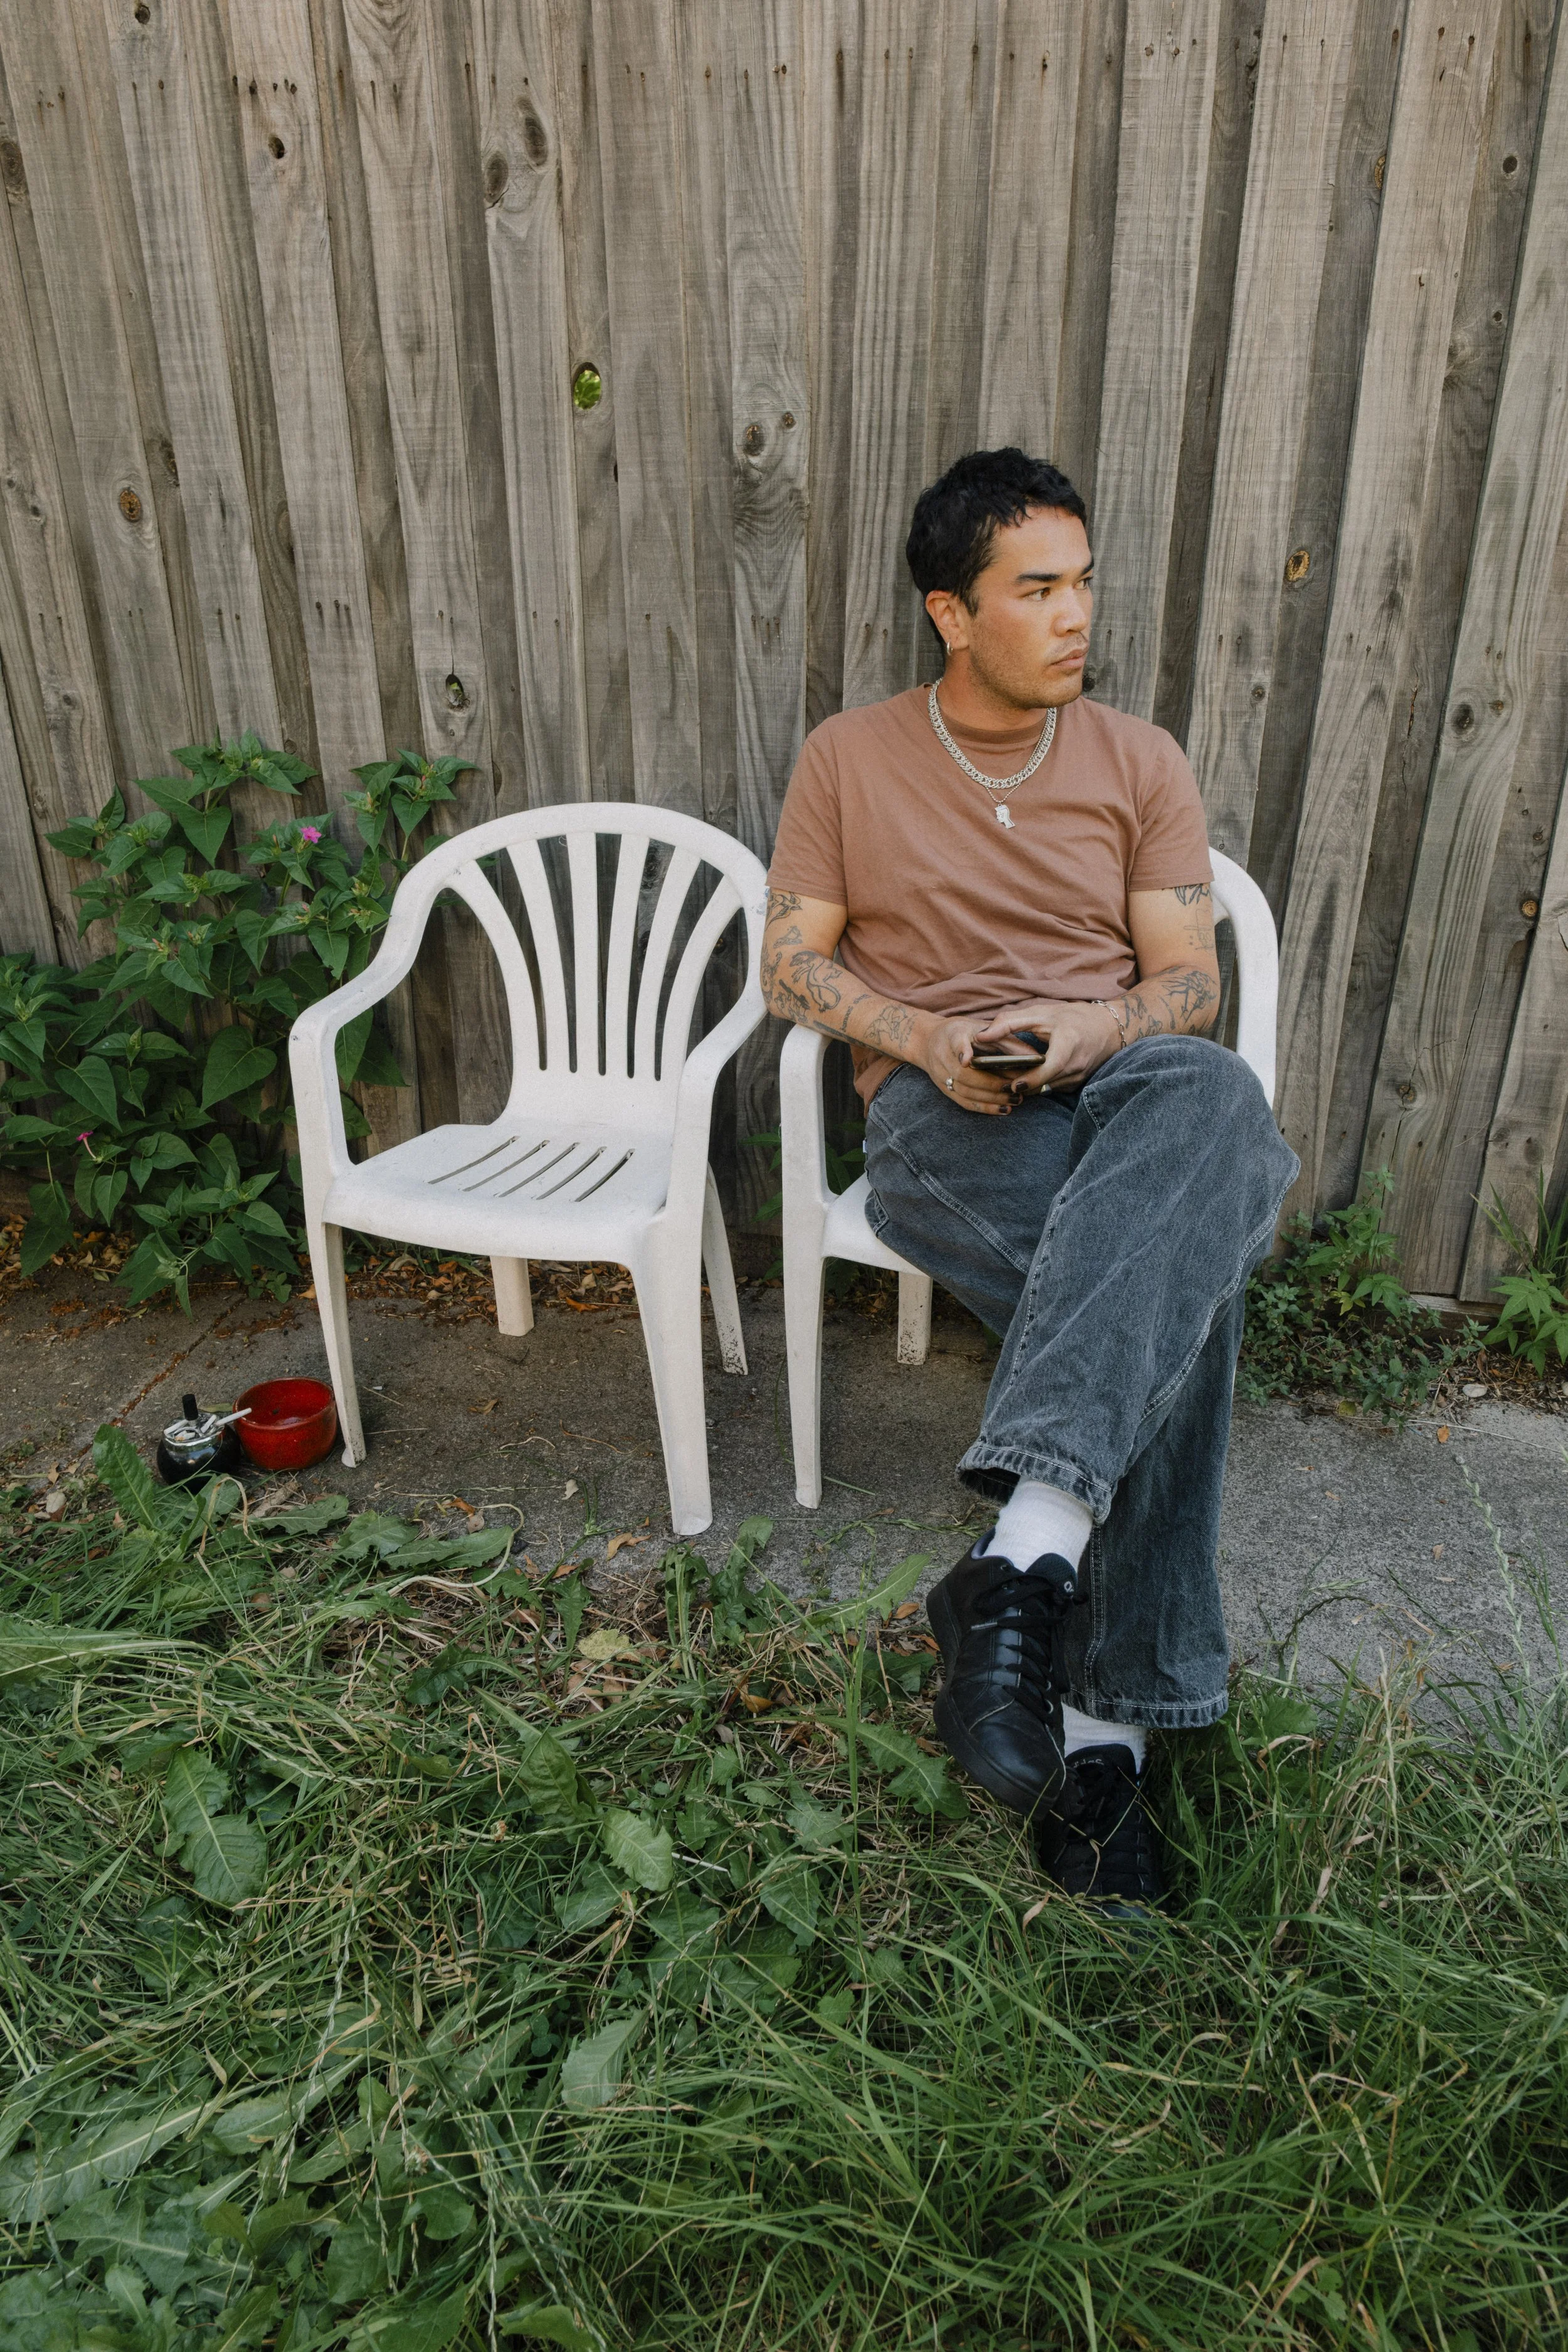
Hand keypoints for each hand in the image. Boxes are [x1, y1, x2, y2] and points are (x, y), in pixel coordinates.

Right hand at [912, 1013, 1016, 1115]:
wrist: (928, 1040)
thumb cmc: (962, 1032)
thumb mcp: (980, 1027)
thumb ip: (1005, 1039)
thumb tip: (1033, 1055)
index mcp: (952, 1034)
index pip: (955, 1043)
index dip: (961, 1051)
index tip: (967, 1060)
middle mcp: (942, 1056)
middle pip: (963, 1075)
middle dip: (991, 1083)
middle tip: (1014, 1087)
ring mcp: (941, 1075)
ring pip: (964, 1091)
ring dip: (991, 1098)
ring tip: (1015, 1099)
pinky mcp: (944, 1089)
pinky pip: (963, 1102)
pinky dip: (984, 1107)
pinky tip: (1003, 1109)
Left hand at [973, 998, 1121, 1093]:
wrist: (1109, 1028)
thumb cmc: (1074, 1017)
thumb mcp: (1041, 1013)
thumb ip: (1009, 1022)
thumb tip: (980, 1036)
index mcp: (1069, 1043)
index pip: (1050, 1067)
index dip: (1032, 1079)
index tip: (1013, 1085)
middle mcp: (1077, 1064)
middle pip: (1044, 1082)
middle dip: (1021, 1083)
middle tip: (998, 1080)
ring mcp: (1079, 1077)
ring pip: (1046, 1089)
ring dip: (1028, 1086)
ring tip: (1007, 1077)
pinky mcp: (1077, 1085)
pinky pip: (1052, 1088)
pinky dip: (1039, 1084)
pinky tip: (1027, 1076)